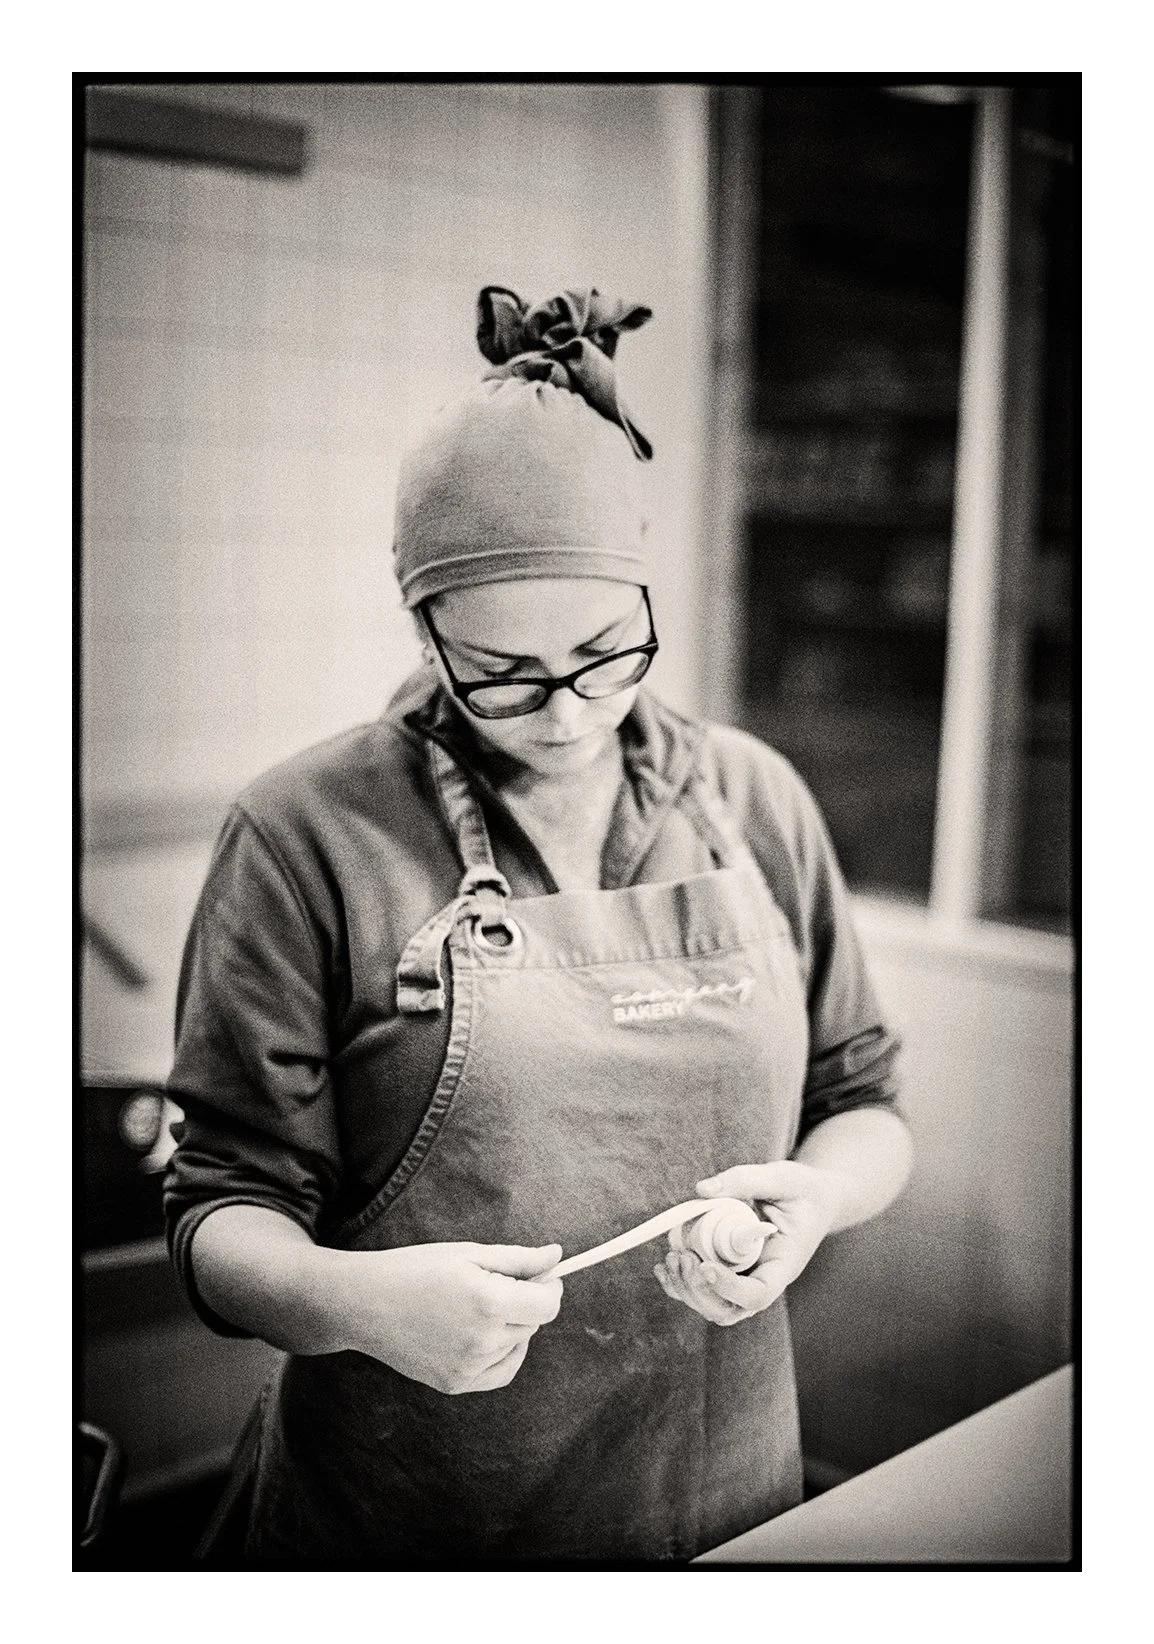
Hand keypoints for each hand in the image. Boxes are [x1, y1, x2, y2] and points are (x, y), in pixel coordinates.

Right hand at [335, 1241, 563, 1394]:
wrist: (365, 1303)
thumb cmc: (416, 1269)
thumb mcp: (469, 1254)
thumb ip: (519, 1259)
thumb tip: (557, 1256)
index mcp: (489, 1302)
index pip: (547, 1305)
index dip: (550, 1287)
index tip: (541, 1276)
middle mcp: (483, 1340)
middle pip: (532, 1323)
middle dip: (526, 1302)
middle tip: (494, 1283)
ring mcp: (469, 1367)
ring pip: (516, 1344)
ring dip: (509, 1325)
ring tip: (474, 1305)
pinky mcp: (456, 1383)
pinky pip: (501, 1371)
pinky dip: (503, 1352)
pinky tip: (484, 1334)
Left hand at [653, 1162, 847, 1326]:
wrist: (814, 1200)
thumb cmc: (803, 1190)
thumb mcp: (783, 1178)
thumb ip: (745, 1180)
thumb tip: (702, 1190)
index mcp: (784, 1264)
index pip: (758, 1294)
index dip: (729, 1288)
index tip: (705, 1265)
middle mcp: (764, 1279)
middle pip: (729, 1310)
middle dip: (700, 1291)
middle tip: (683, 1257)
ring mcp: (746, 1280)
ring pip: (712, 1306)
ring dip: (686, 1289)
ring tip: (672, 1257)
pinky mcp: (731, 1272)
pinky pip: (703, 1291)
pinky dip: (680, 1284)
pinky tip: (665, 1265)